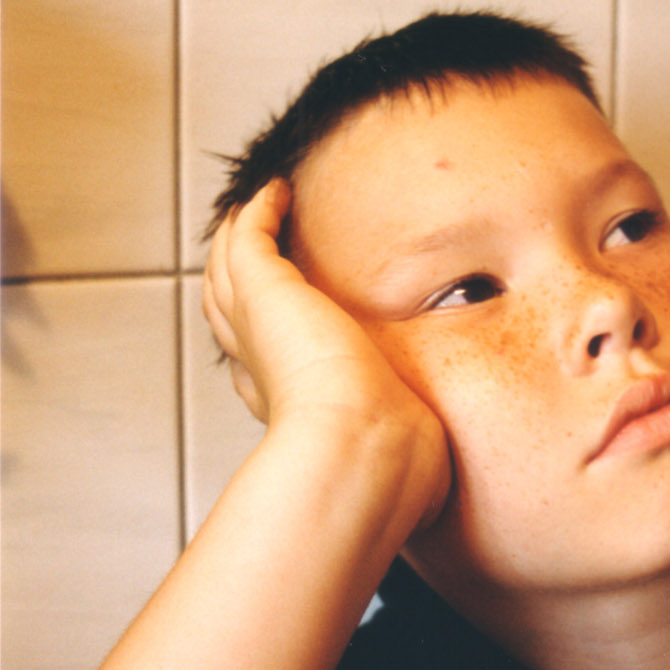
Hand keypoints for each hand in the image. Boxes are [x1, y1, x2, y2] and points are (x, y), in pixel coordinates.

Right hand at [203, 180, 450, 524]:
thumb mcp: (396, 450)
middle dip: (240, 276)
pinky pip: (248, 237)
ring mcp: (255, 324)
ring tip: (263, 206)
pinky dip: (258, 212)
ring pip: (229, 268)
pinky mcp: (265, 289)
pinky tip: (278, 190)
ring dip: (244, 233)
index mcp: (284, 400)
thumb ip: (405, 449)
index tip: (281, 319)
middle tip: (257, 242)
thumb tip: (440, 478)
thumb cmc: (386, 464)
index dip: (262, 334)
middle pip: (230, 306)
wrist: (362, 449)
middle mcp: (259, 363)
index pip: (258, 357)